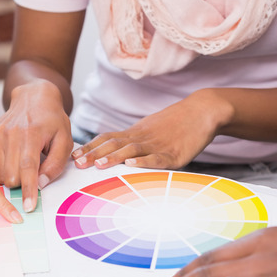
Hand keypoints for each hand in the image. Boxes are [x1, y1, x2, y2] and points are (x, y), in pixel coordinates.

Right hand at [0, 80, 72, 211]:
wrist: (33, 98)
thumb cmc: (52, 120)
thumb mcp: (64, 140)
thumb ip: (55, 164)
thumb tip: (41, 183)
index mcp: (31, 133)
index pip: (28, 168)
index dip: (28, 190)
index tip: (29, 206)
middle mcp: (10, 133)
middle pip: (11, 175)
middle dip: (23, 183)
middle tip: (34, 172)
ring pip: (0, 173)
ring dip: (13, 175)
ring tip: (24, 161)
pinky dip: (4, 167)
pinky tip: (14, 155)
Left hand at [71, 89, 229, 169]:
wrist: (202, 110)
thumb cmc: (177, 122)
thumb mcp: (152, 129)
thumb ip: (136, 140)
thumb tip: (118, 154)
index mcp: (137, 132)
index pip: (108, 139)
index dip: (91, 147)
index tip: (74, 156)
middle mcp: (143, 138)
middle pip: (114, 144)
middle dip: (94, 154)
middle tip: (77, 164)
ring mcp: (158, 145)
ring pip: (132, 150)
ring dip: (114, 157)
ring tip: (98, 165)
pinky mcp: (175, 154)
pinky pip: (157, 158)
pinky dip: (143, 162)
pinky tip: (132, 165)